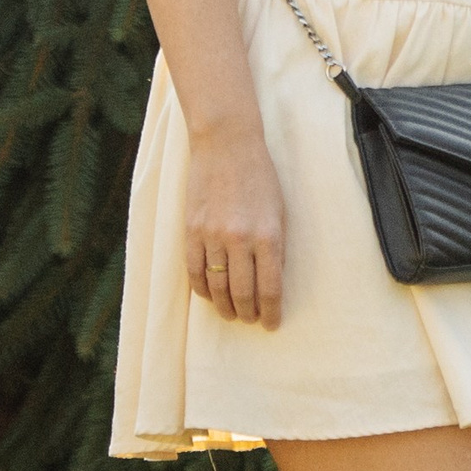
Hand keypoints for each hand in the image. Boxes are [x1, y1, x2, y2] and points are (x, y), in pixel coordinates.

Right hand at [186, 126, 286, 328]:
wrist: (227, 146)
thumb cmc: (261, 177)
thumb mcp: (280, 210)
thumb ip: (277, 244)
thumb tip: (273, 279)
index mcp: (268, 234)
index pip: (270, 287)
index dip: (272, 311)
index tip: (272, 324)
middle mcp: (240, 239)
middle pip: (243, 292)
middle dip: (249, 313)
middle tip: (252, 321)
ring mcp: (212, 236)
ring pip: (217, 287)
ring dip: (225, 306)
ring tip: (232, 314)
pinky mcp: (191, 231)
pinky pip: (194, 272)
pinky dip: (202, 290)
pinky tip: (210, 296)